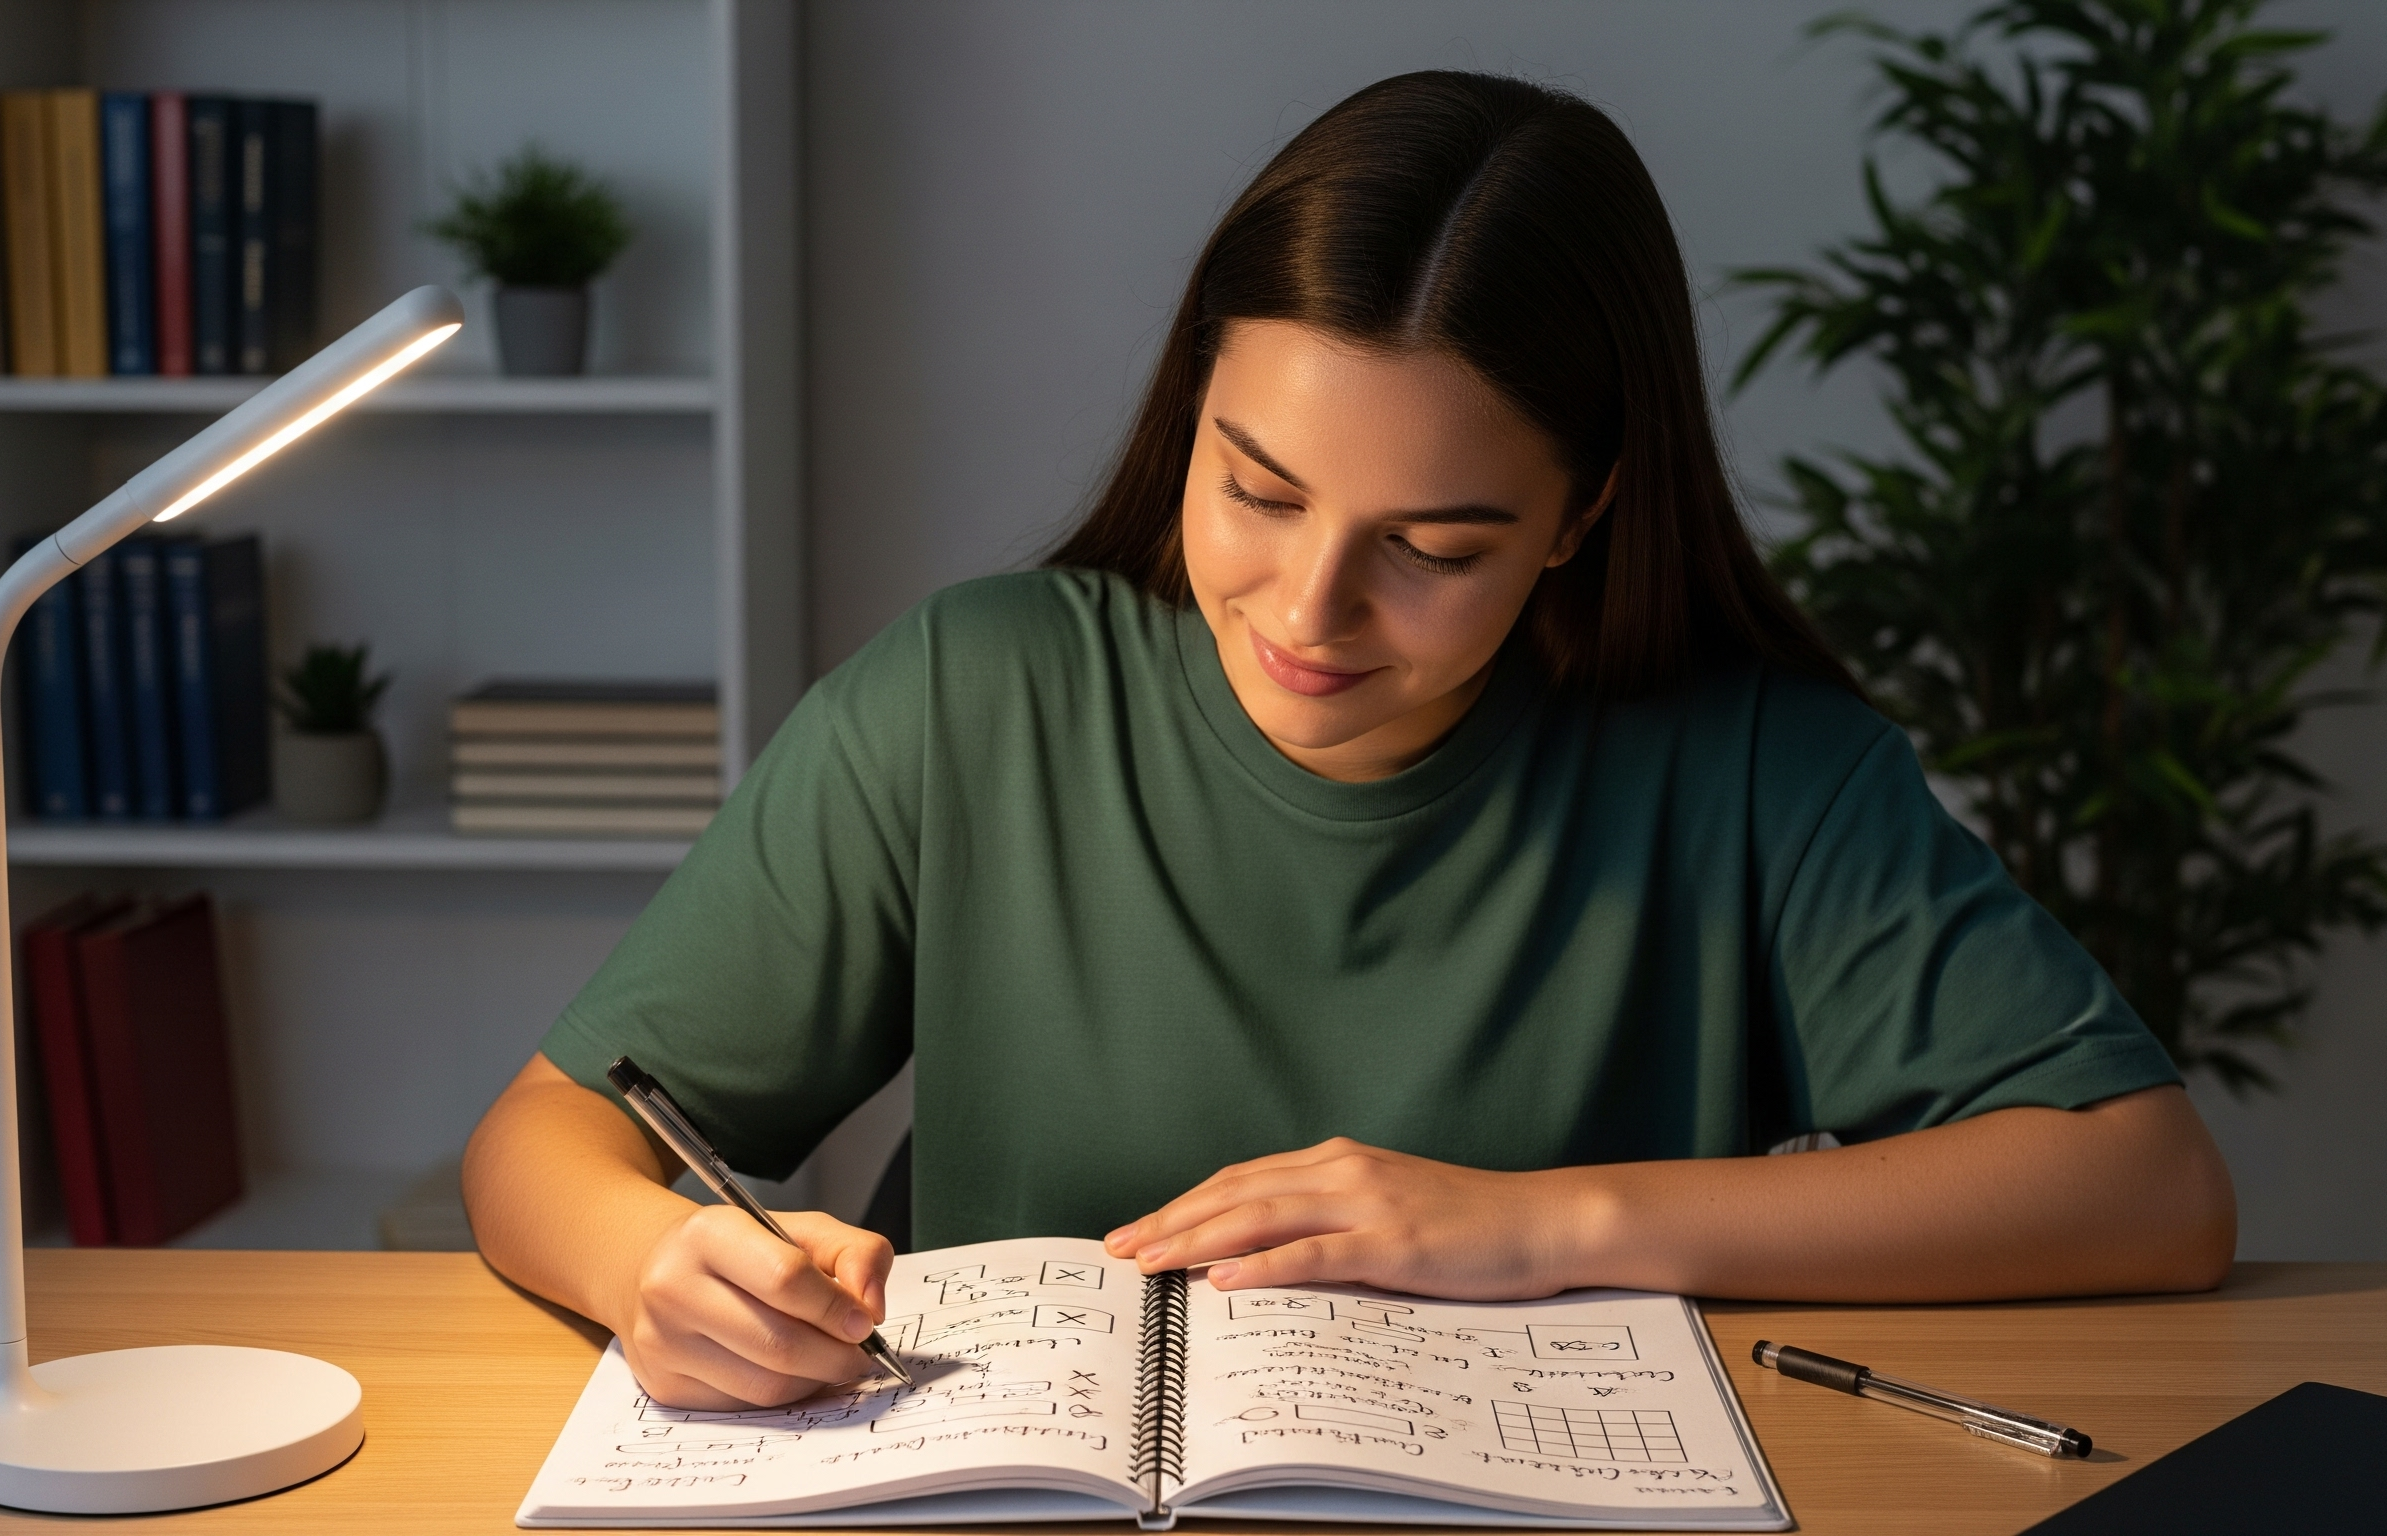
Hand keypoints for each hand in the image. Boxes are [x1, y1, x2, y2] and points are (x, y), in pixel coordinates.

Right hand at [614, 1204, 895, 1409]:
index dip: (836, 1307)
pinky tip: (792, 1373)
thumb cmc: (740, 1250)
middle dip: (836, 1355)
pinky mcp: (664, 1386)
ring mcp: (663, 1343)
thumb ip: (855, 1253)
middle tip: (860, 1353)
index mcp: (708, 1235)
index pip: (786, 1279)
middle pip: (778, 1343)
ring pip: (764, 1386)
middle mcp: (673, 1288)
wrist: (656, 1269)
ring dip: (814, 1380)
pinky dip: (783, 1396)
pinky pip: (744, 1407)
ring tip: (830, 1361)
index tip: (865, 1321)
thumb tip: (871, 1307)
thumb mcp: (801, 1229)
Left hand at [1102, 1137, 1588, 1299]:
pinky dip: (1264, 1265)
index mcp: (1338, 1162)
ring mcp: (1368, 1205)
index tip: (1138, 1230)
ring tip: (1152, 1261)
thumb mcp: (1387, 1210)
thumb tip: (1265, 1253)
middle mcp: (1344, 1171)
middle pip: (1236, 1193)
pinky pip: (1315, 1253)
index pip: (1240, 1180)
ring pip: (1261, 1216)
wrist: (1540, 1221)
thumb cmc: (1467, 1224)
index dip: (1183, 1205)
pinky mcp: (1393, 1244)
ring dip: (1198, 1240)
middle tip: (1122, 1249)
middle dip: (1171, 1221)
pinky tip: (1227, 1279)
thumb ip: (1330, 1220)